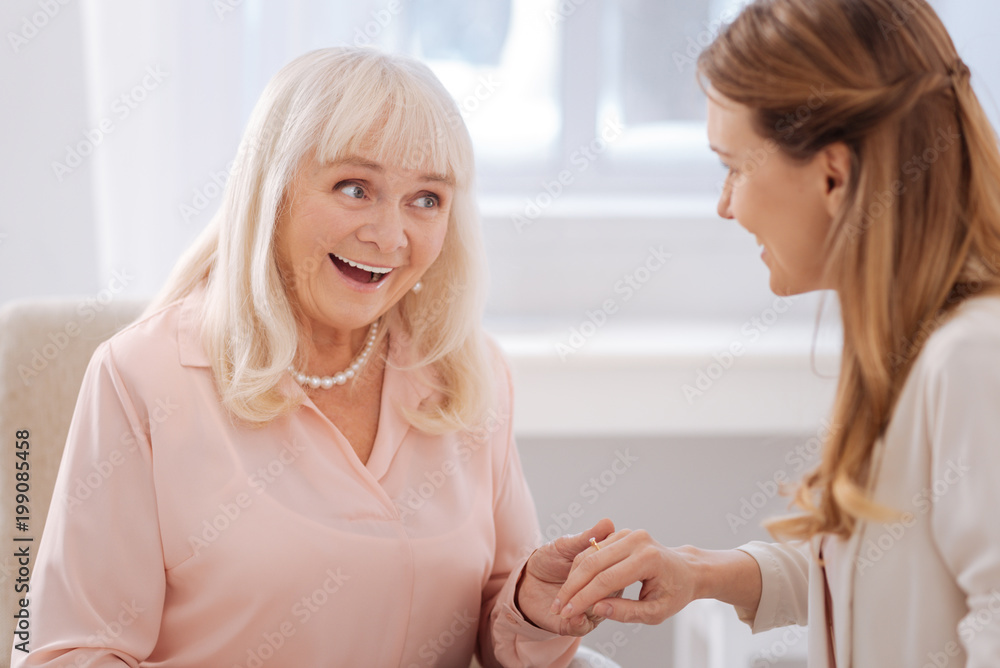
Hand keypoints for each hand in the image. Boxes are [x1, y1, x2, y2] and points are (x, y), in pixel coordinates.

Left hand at [515, 518, 616, 635]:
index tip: (601, 558)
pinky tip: (575, 614)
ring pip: (600, 612)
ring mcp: (591, 608)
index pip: (615, 568)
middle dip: (601, 589)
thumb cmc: (549, 559)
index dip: (609, 564)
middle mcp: (602, 591)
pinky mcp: (577, 623)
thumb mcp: (566, 546)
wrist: (526, 581)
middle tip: (588, 584)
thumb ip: (586, 538)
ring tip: (578, 603)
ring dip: (589, 607)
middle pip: (611, 592)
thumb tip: (608, 522)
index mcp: (604, 570)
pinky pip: (585, 626)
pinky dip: (580, 621)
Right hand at [550, 529, 698, 625]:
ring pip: (589, 555)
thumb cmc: (674, 593)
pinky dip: (580, 567)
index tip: (566, 613)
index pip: (606, 580)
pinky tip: (573, 585)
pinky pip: (593, 550)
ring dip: (572, 577)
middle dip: (572, 588)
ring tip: (562, 599)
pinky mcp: (620, 533)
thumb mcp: (655, 612)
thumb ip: (626, 612)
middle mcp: (636, 541)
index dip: (583, 598)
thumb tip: (597, 608)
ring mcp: (628, 533)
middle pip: (593, 564)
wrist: (686, 570)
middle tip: (557, 607)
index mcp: (647, 559)